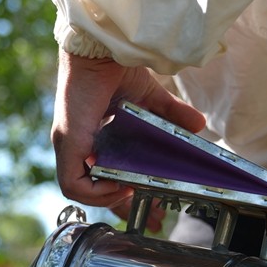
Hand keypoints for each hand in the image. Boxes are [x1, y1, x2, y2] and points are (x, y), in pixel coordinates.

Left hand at [51, 50, 205, 228]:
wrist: (102, 47)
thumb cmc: (117, 67)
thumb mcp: (149, 98)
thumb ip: (170, 113)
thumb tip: (199, 126)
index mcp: (92, 137)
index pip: (104, 176)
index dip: (126, 195)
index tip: (153, 207)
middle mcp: (76, 144)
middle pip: (94, 189)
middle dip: (124, 207)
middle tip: (154, 219)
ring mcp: (69, 144)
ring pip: (79, 189)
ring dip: (108, 199)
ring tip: (134, 197)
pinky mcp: (67, 142)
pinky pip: (72, 182)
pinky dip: (94, 191)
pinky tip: (118, 186)